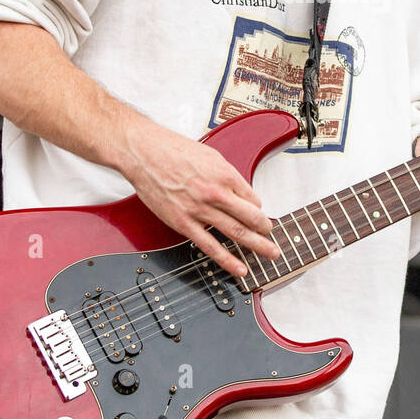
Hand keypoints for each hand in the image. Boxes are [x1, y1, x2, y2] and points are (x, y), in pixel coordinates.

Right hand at [122, 122, 280, 277]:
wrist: (144, 153)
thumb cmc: (173, 150)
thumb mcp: (211, 155)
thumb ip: (227, 175)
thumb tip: (240, 192)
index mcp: (225, 174)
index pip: (253, 199)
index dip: (259, 210)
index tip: (259, 216)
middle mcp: (216, 193)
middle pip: (251, 217)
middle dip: (266, 231)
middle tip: (275, 240)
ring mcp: (200, 209)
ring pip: (236, 233)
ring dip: (257, 246)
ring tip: (271, 254)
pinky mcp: (183, 222)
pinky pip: (210, 246)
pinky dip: (227, 259)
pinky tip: (239, 268)